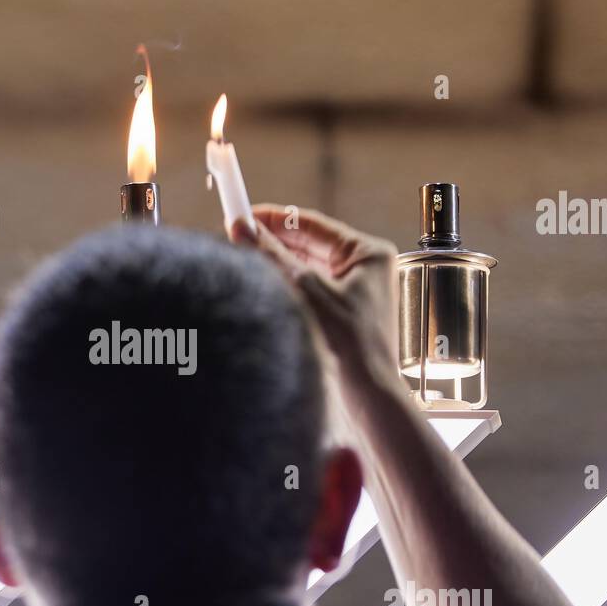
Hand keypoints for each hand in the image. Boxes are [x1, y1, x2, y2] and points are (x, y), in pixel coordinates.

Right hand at [229, 205, 400, 392]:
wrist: (368, 392)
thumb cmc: (352, 341)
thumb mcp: (307, 290)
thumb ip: (273, 255)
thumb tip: (242, 227)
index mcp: (368, 252)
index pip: (313, 224)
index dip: (276, 218)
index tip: (244, 213)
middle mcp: (365, 267)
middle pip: (309, 244)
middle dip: (273, 242)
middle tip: (237, 237)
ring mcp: (354, 290)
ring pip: (306, 267)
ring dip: (277, 264)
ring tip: (245, 260)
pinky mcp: (343, 312)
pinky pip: (310, 289)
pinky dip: (287, 285)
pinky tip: (264, 284)